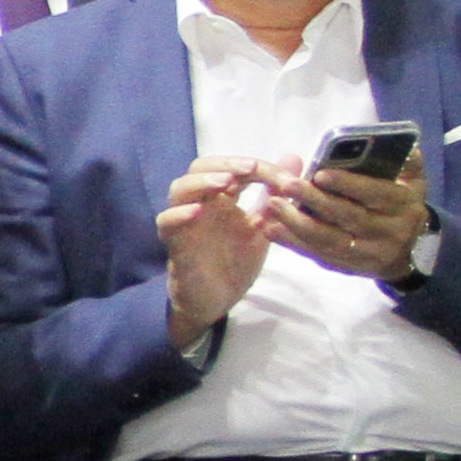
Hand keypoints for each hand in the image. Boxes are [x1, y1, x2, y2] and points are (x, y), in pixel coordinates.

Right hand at [157, 158, 278, 344]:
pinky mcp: (175, 244)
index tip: (282, 177)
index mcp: (222, 198)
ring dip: (201, 182)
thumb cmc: (234, 262)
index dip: (255, 166)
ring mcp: (186, 222)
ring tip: (225, 183)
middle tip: (251, 168)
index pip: (231, 167)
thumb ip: (274, 196)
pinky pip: (165, 223)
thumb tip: (294, 159)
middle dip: (226, 164)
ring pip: (179, 189)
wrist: (217, 300)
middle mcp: (201, 204)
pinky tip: (196, 211)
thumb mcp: (262, 226)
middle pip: (201, 168)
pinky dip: (177, 214)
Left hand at [269, 152, 428, 286]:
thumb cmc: (402, 201)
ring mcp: (368, 254)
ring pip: (331, 241)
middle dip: (315, 201)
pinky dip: (294, 243)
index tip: (321, 174)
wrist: (410, 248)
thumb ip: (405, 160)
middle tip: (286, 185)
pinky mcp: (349, 266)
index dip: (349, 185)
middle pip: (349, 217)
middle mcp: (389, 232)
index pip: (376, 194)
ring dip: (298, 224)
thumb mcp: (413, 179)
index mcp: (404, 205)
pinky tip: (272, 229)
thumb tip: (389, 142)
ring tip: (272, 205)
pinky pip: (319, 255)